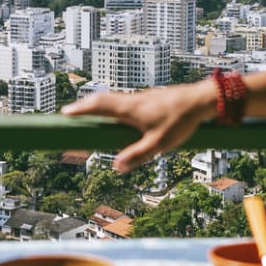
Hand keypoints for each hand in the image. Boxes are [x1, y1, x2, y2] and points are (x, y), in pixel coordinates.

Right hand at [64, 80, 218, 171]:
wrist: (201, 101)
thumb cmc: (181, 121)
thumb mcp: (159, 144)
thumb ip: (138, 156)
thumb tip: (117, 167)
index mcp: (130, 109)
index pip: (98, 106)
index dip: (80, 109)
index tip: (64, 113)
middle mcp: (132, 100)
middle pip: (102, 100)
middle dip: (85, 106)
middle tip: (71, 113)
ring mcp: (142, 98)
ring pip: (114, 99)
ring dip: (99, 105)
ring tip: (90, 114)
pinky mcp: (151, 99)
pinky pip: (125, 101)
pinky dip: (114, 106)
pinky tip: (119, 115)